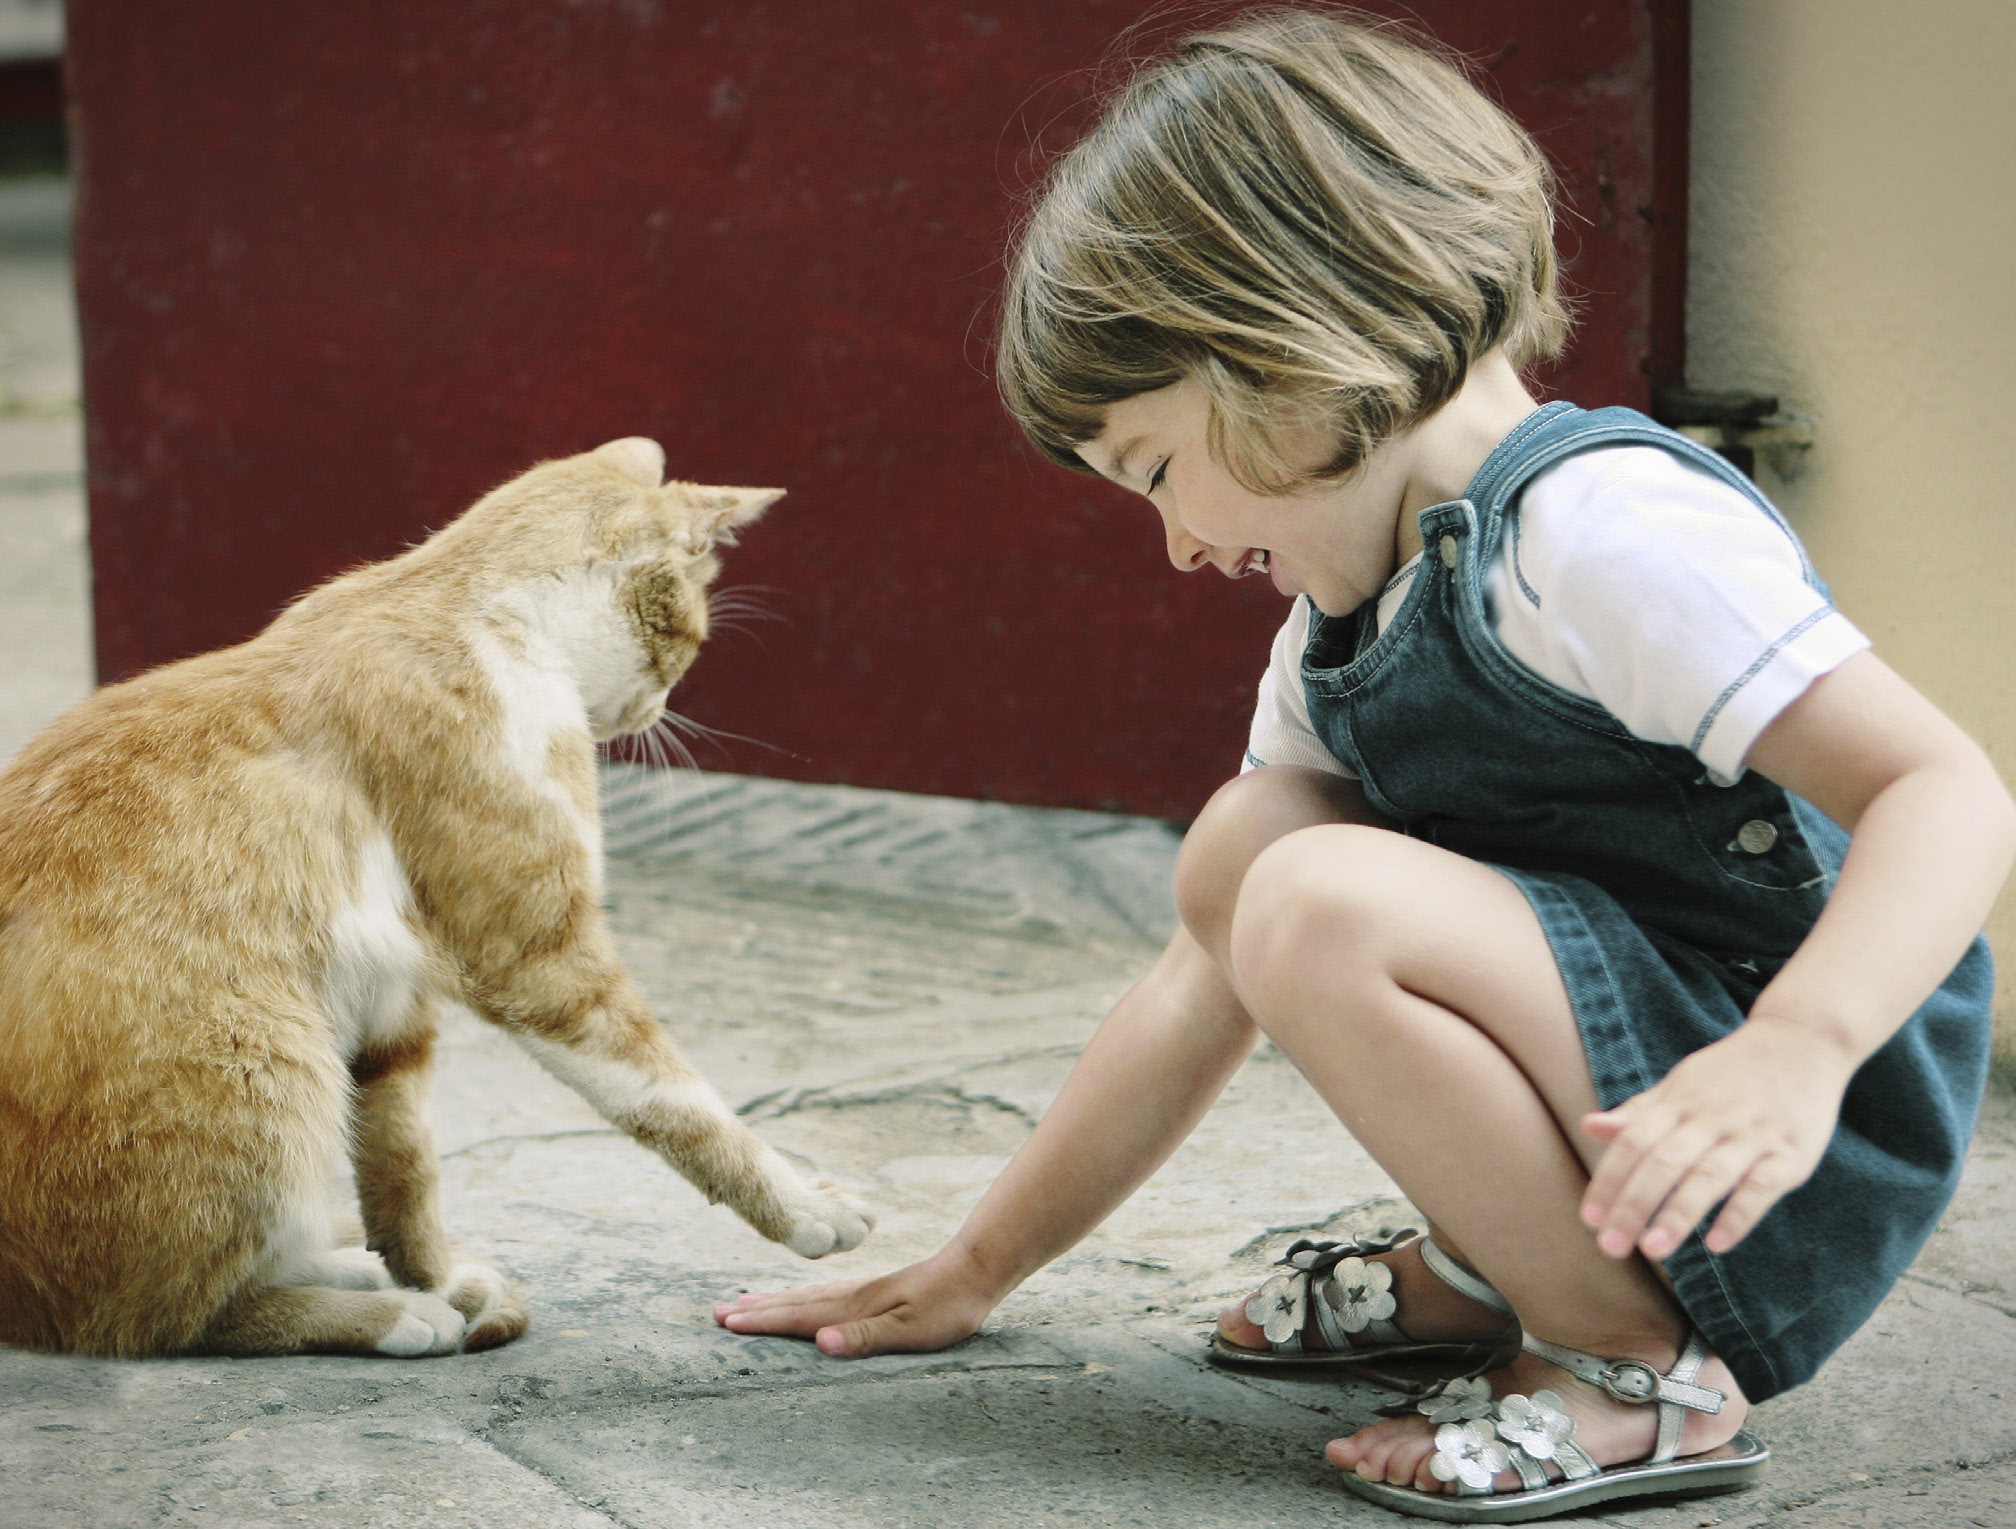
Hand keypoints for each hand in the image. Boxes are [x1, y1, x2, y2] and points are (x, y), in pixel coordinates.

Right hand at [713, 1246, 1000, 1357]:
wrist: (974, 1269)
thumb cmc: (946, 1307)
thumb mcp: (909, 1330)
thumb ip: (865, 1337)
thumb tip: (820, 1343)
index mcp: (853, 1308)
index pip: (798, 1317)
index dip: (762, 1322)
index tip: (727, 1323)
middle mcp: (850, 1296)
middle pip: (792, 1303)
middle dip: (754, 1309)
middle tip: (716, 1313)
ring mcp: (859, 1291)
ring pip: (804, 1297)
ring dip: (771, 1301)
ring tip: (742, 1302)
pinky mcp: (872, 1291)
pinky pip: (821, 1295)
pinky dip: (798, 1298)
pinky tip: (797, 1301)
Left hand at [1579, 1018, 1853, 1260]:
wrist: (1800, 1043)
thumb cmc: (1730, 1074)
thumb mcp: (1680, 1085)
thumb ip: (1639, 1112)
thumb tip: (1589, 1126)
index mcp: (1678, 1103)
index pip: (1633, 1143)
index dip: (1609, 1180)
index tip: (1590, 1219)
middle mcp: (1710, 1118)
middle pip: (1664, 1163)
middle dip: (1634, 1205)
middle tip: (1611, 1247)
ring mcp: (1752, 1135)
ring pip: (1709, 1176)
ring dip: (1679, 1214)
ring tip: (1653, 1250)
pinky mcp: (1790, 1154)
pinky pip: (1762, 1187)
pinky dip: (1738, 1215)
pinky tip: (1716, 1244)